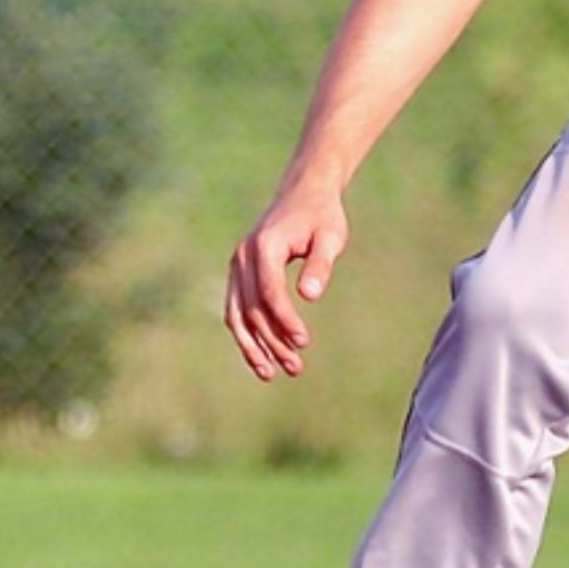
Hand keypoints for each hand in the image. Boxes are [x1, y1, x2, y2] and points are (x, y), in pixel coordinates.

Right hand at [224, 178, 349, 380]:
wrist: (304, 194)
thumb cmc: (322, 217)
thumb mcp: (331, 237)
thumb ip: (320, 265)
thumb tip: (310, 295)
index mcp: (265, 246)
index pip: (270, 291)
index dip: (284, 320)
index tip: (303, 342)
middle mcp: (243, 256)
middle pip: (253, 308)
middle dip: (273, 341)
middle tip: (296, 367)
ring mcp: (237, 266)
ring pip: (239, 314)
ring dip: (255, 346)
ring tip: (275, 373)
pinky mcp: (239, 274)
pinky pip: (237, 310)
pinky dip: (247, 335)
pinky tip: (262, 359)